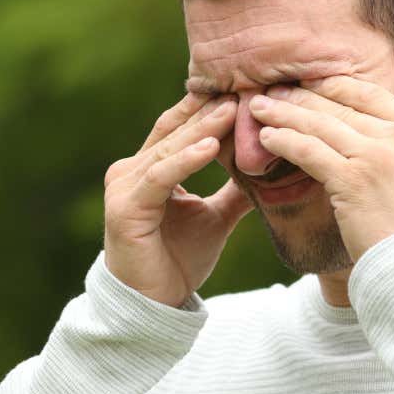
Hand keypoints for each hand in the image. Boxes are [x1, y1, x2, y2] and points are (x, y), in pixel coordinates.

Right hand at [104, 93, 252, 306]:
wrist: (154, 304)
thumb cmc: (177, 260)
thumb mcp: (215, 218)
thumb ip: (234, 191)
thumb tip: (269, 170)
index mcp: (147, 169)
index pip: (178, 129)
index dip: (206, 109)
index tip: (242, 92)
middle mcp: (130, 171)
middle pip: (173, 132)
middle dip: (207, 112)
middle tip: (242, 90)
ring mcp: (124, 188)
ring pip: (168, 149)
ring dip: (201, 129)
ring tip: (231, 111)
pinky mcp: (125, 208)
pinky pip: (160, 176)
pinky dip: (186, 160)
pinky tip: (211, 146)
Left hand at [249, 75, 393, 261]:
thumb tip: (374, 143)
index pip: (372, 94)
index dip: (335, 86)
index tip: (312, 85)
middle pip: (341, 105)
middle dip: (303, 96)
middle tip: (276, 90)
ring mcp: (377, 156)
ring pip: (320, 124)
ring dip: (284, 113)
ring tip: (258, 108)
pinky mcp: (352, 180)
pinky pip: (308, 150)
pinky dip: (283, 140)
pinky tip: (266, 138)